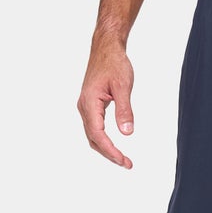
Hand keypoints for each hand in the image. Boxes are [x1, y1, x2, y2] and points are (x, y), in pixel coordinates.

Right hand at [79, 41, 136, 168]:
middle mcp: (84, 107)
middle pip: (93, 139)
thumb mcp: (123, 86)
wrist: (106, 48)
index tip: (123, 160)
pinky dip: (103, 139)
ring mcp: (86, 106)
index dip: (110, 150)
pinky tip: (114, 144)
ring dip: (106, 148)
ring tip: (122, 158)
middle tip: (127, 163)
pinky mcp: (90, 104)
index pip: (98, 135)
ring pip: (93, 134)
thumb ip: (125, 110)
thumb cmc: (114, 63)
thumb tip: (127, 132)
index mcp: (89, 103)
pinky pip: (94, 127)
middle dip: (109, 153)